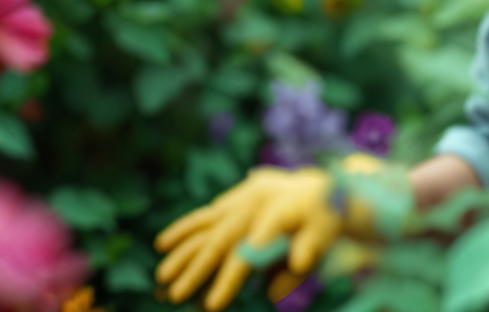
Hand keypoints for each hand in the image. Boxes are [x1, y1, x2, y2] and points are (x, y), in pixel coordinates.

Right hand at [154, 167, 342, 309]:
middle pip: (218, 240)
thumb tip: (281, 282)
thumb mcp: (324, 237)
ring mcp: (240, 199)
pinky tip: (163, 244)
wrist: (324, 189)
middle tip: (175, 296)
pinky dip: (183, 230)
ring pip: (204, 227)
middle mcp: (253, 203)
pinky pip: (203, 216)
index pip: (246, 253)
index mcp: (276, 213)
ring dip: (181, 252)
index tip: (212, 306)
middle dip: (195, 270)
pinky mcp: (233, 200)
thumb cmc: (325, 220)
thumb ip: (305, 255)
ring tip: (162, 278)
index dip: (228, 280)